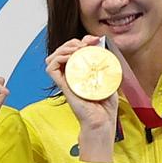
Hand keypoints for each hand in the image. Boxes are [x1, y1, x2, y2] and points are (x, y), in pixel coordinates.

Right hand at [45, 35, 118, 162]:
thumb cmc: (105, 108)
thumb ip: (106, 67)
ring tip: (78, 49)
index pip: (73, 52)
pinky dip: (59, 58)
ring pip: (53, 57)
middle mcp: (70, 76)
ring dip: (64, 48)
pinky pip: (51, 69)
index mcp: (80, 74)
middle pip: (61, 51)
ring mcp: (65, 81)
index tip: (94, 39)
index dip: (81, 41)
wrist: (101, 122)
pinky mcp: (63, 86)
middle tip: (86, 44)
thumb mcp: (110, 81)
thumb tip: (105, 51)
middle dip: (72, 42)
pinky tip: (72, 57)